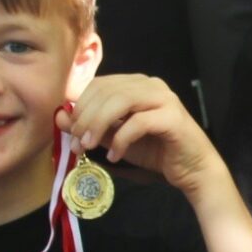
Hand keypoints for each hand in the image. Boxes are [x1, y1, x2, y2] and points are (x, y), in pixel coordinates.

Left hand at [64, 75, 219, 196]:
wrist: (192, 168)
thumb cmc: (155, 150)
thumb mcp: (114, 138)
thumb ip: (90, 126)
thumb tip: (59, 117)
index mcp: (136, 84)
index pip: (99, 84)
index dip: (80, 105)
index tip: (70, 131)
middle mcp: (150, 85)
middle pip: (107, 91)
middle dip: (85, 117)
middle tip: (76, 142)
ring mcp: (164, 98)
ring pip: (121, 101)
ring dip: (98, 125)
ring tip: (89, 147)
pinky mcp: (172, 117)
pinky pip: (139, 122)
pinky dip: (121, 140)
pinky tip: (115, 156)